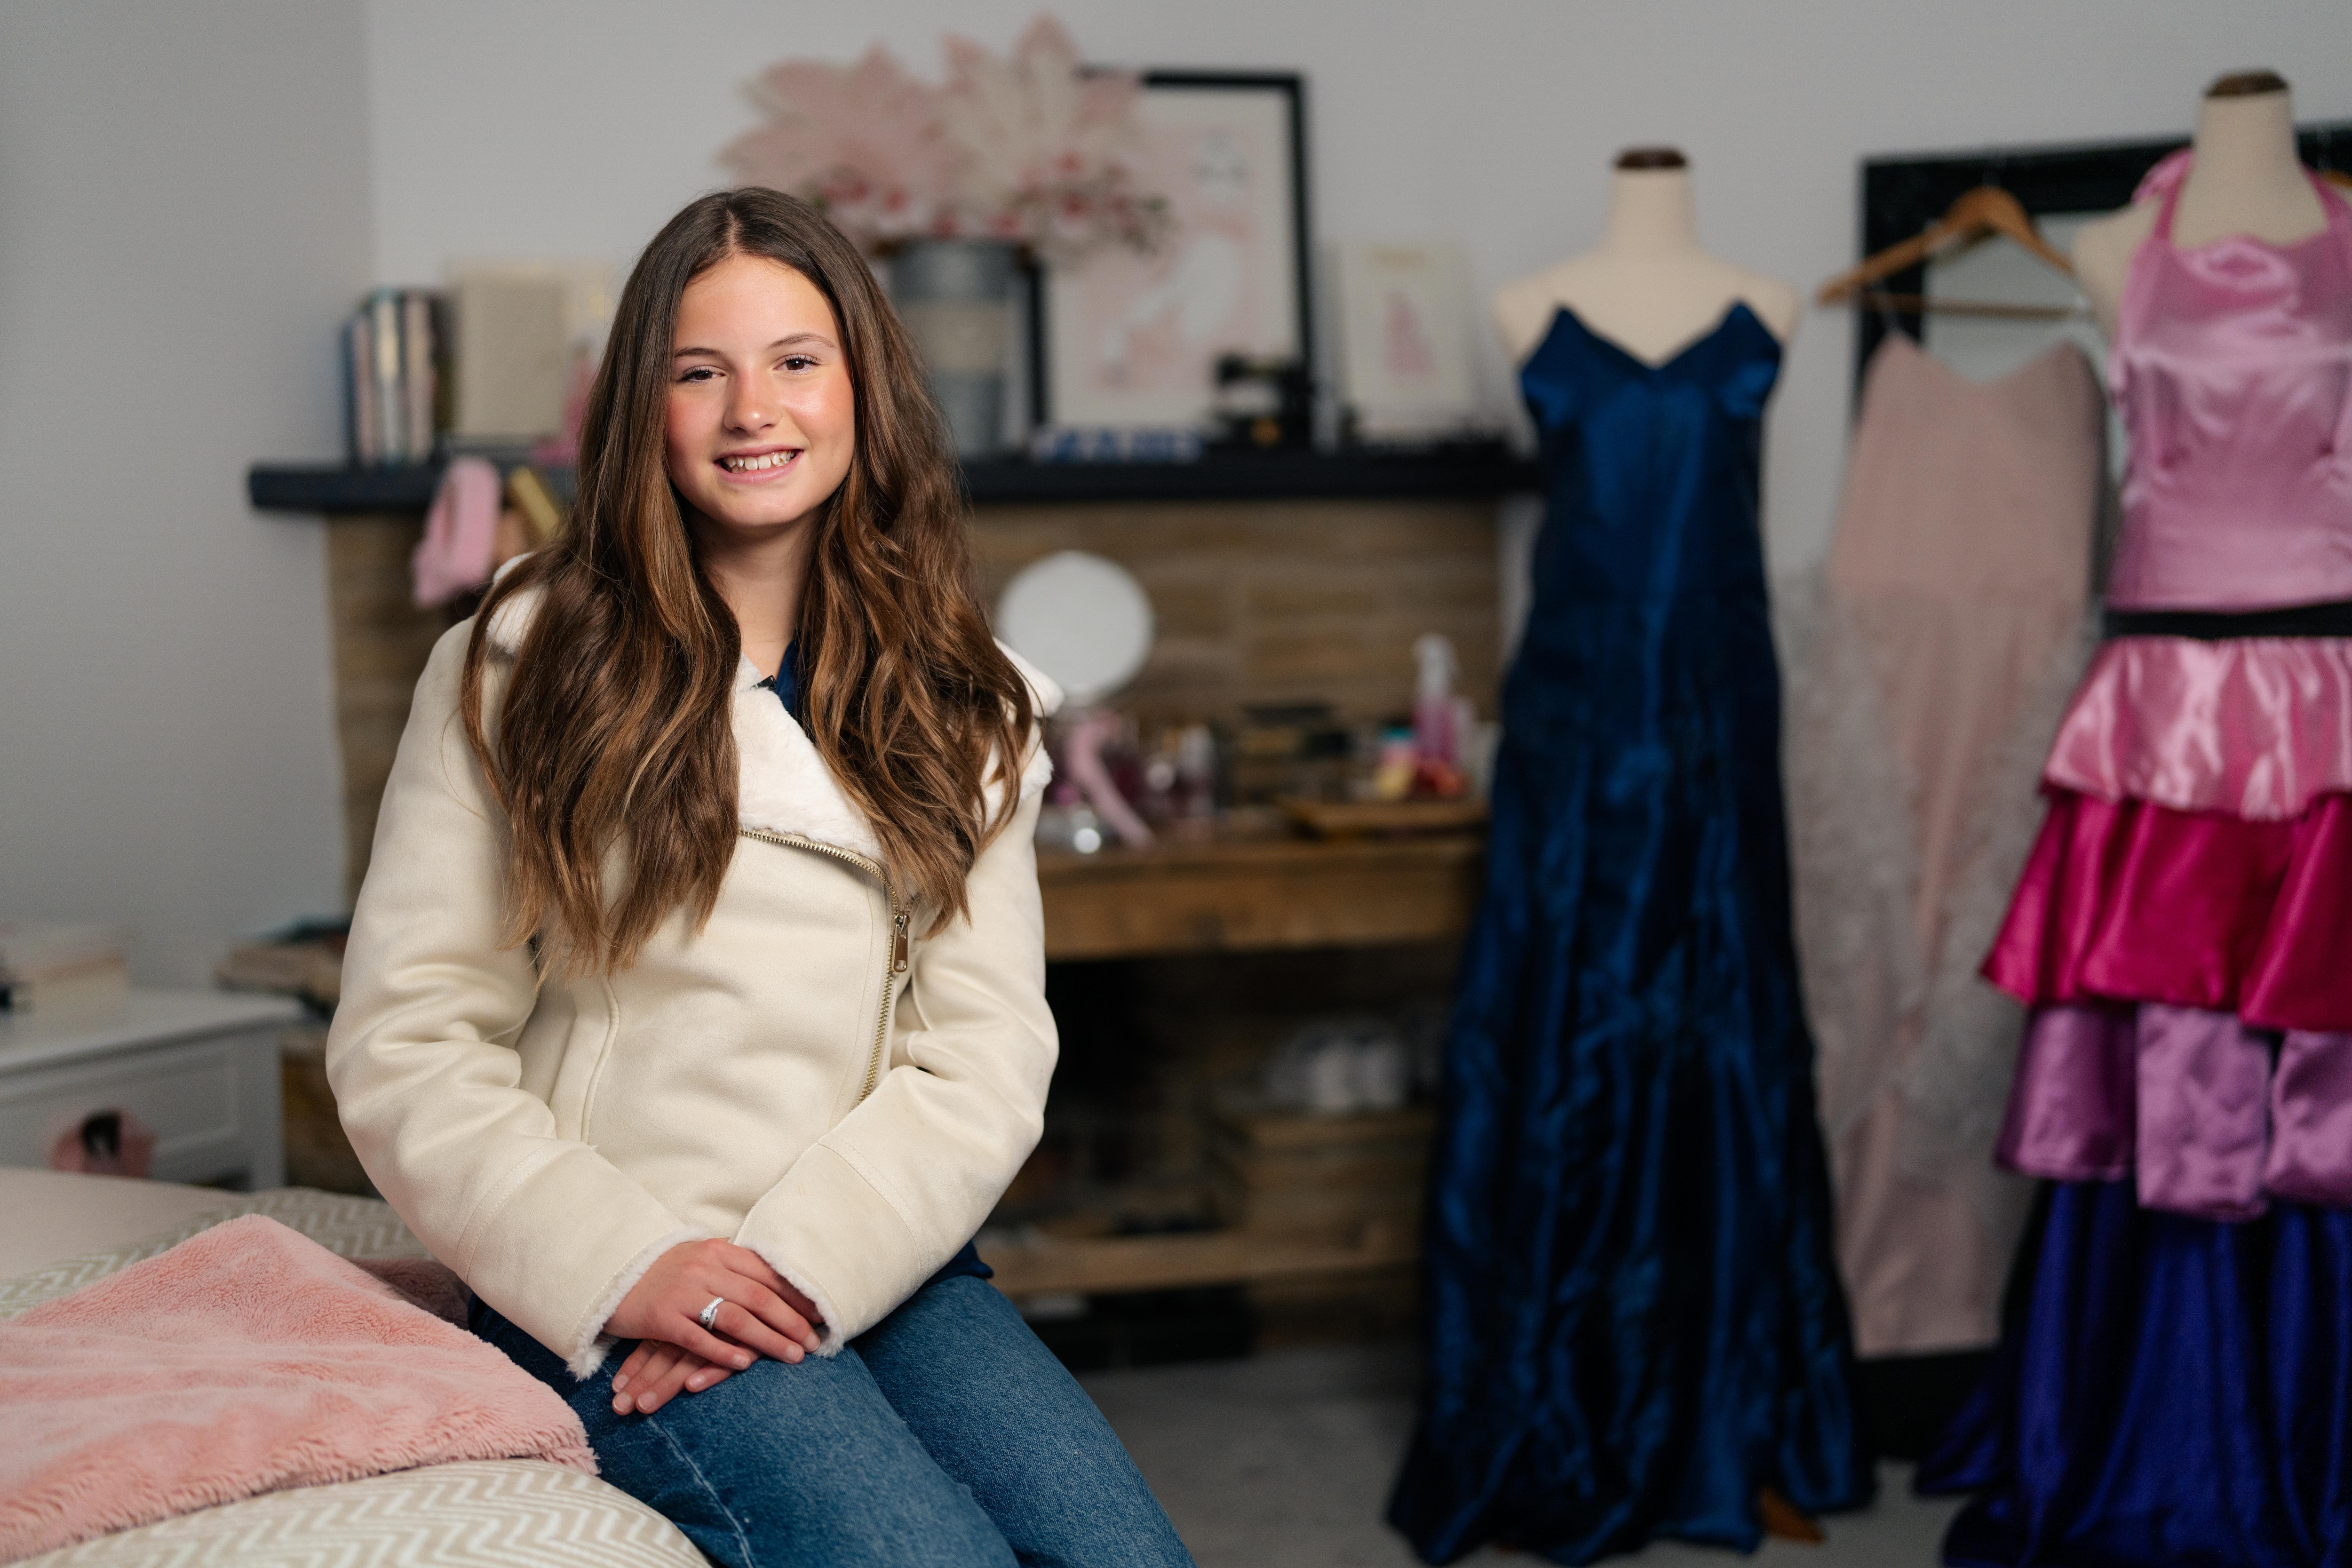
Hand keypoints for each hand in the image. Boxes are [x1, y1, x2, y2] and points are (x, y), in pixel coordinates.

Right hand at [604, 1239, 823, 1413]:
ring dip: (769, 1339)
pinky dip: (724, 1352)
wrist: (611, 1271)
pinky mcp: (661, 1317)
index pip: (768, 1274)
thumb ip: (734, 1269)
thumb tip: (777, 1283)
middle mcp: (704, 1268)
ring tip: (793, 1355)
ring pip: (736, 1318)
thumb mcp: (702, 1259)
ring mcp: (682, 1292)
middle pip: (759, 1297)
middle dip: (792, 1321)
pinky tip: (746, 1364)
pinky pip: (698, 1338)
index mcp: (719, 1251)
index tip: (821, 1312)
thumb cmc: (663, 1269)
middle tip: (814, 1341)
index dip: (797, 1295)